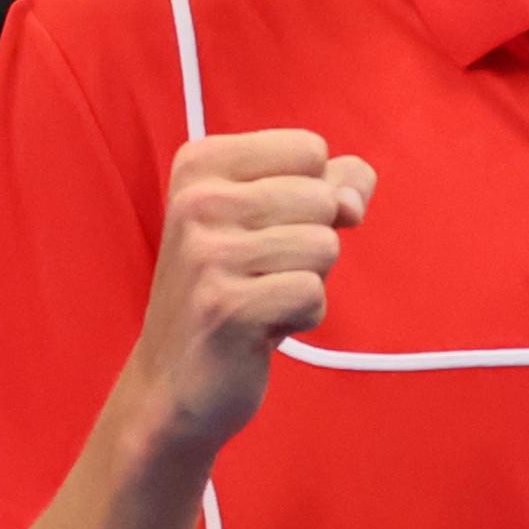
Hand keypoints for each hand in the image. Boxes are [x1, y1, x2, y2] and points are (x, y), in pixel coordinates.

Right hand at [124, 130, 375, 460]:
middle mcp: (196, 200)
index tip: (265, 229)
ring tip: (261, 297)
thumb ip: (328, 185)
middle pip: (323, 199)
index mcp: (200, 163)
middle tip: (261, 273)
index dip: (313, 195)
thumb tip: (355, 198)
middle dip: (312, 244)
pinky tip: (262, 327)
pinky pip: (314, 295)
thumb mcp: (275, 220)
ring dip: (309, 282)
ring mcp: (207, 254)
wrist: (174, 379)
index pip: (310, 150)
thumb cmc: (234, 288)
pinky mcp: (227, 307)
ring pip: (325, 246)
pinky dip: (303, 316)